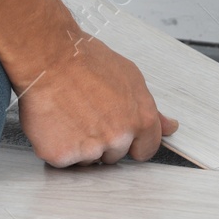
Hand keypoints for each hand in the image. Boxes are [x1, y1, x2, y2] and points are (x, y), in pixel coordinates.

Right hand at [16, 36, 178, 167]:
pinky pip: (62, 161)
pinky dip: (56, 146)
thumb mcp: (130, 78)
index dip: (131, 142)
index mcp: (141, 120)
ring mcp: (90, 148)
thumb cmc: (85, 61)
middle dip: (102, 140)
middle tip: (86, 113)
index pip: (146, 150)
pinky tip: (55, 122)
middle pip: (114, 155)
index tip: (118, 132)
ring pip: (88, 159)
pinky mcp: (62, 155)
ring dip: (78, 144)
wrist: (48, 57)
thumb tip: (170, 126)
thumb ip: (151, 110)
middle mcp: (118, 137)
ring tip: (69, 114)